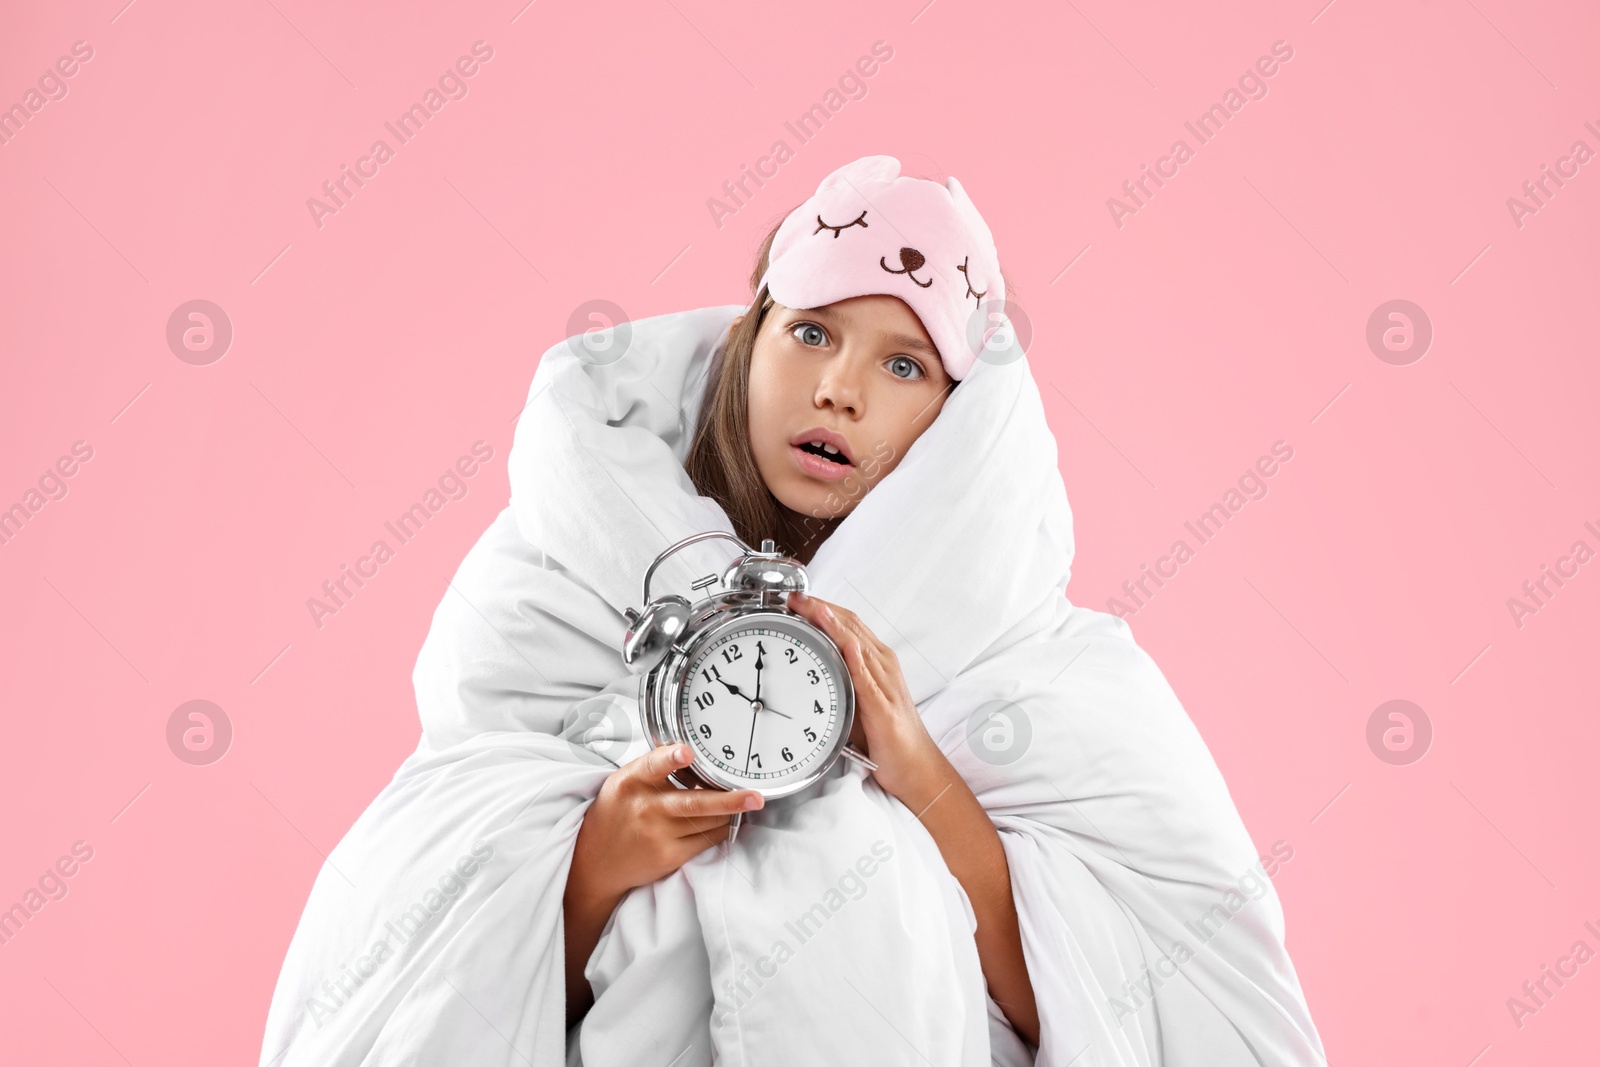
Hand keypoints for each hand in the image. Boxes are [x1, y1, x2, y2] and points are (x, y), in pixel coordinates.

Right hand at [569, 743, 762, 900]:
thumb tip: (695, 754)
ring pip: (709, 821)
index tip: (687, 751)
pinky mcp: (670, 856)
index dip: (671, 758)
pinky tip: (724, 820)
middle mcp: (646, 809)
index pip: (652, 766)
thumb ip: (655, 767)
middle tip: (755, 796)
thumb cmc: (617, 812)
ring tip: (742, 800)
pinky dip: (721, 828)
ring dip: (729, 811)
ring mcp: (659, 836)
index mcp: (631, 782)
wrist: (596, 862)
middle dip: (729, 800)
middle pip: (694, 803)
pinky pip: (707, 840)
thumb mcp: (625, 781)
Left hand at [786, 590, 943, 803]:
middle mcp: (882, 665)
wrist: (915, 765)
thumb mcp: (856, 699)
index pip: (847, 623)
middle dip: (820, 608)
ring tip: (812, 607)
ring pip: (857, 643)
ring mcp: (885, 683)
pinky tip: (844, 644)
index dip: (822, 607)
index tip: (797, 598)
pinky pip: (868, 678)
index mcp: (875, 661)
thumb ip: (839, 679)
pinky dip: (855, 658)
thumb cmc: (887, 735)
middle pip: (850, 625)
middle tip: (794, 597)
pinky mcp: (883, 706)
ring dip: (833, 623)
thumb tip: (808, 668)